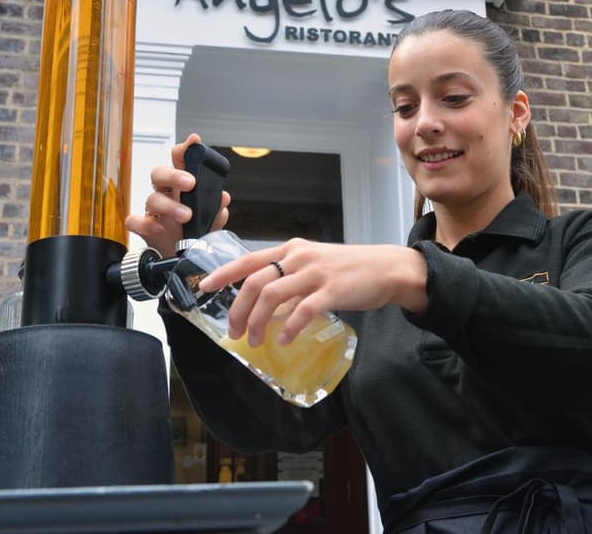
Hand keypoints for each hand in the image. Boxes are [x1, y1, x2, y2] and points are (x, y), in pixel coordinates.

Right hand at [125, 132, 230, 255]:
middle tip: (191, 183)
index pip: (179, 161)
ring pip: (152, 199)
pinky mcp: (145, 228)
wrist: (183, 258)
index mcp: (182, 187)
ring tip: (186, 215)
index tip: (194, 141)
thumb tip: (223, 198)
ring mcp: (154, 211)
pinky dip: (147, 224)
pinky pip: (135, 221)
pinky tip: (160, 228)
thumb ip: (216, 209)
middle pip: (160, 174)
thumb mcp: (211, 220)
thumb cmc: (194, 232)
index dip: (185, 149)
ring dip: (170, 205)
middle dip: (175, 175)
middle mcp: (166, 194)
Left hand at [198, 240, 428, 346]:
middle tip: (233, 332)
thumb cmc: (348, 269)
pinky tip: (284, 340)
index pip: (249, 259)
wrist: (387, 268)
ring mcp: (315, 273)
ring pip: (272, 295)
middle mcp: (299, 257)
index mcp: (291, 250)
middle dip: (238, 310)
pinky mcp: (332, 290)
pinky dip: (288, 327)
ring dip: (257, 322)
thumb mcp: (313, 264)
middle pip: (255, 282)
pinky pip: (302, 310)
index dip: (224, 273)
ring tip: (254, 341)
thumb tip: (263, 304)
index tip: (205, 287)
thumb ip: (289, 278)